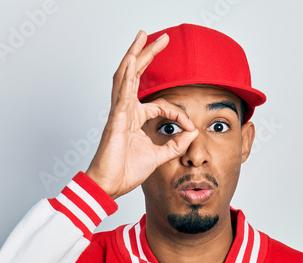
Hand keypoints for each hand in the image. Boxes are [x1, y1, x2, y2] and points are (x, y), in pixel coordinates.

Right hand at [85, 30, 196, 199]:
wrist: (109, 185)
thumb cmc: (125, 171)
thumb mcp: (159, 157)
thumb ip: (176, 145)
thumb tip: (194, 133)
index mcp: (135, 118)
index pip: (161, 105)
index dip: (179, 114)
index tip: (190, 127)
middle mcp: (126, 111)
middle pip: (136, 75)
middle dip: (148, 54)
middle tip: (161, 37)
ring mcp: (119, 113)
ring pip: (125, 76)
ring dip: (134, 55)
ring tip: (141, 37)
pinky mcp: (115, 120)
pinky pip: (121, 95)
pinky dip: (126, 77)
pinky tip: (131, 62)